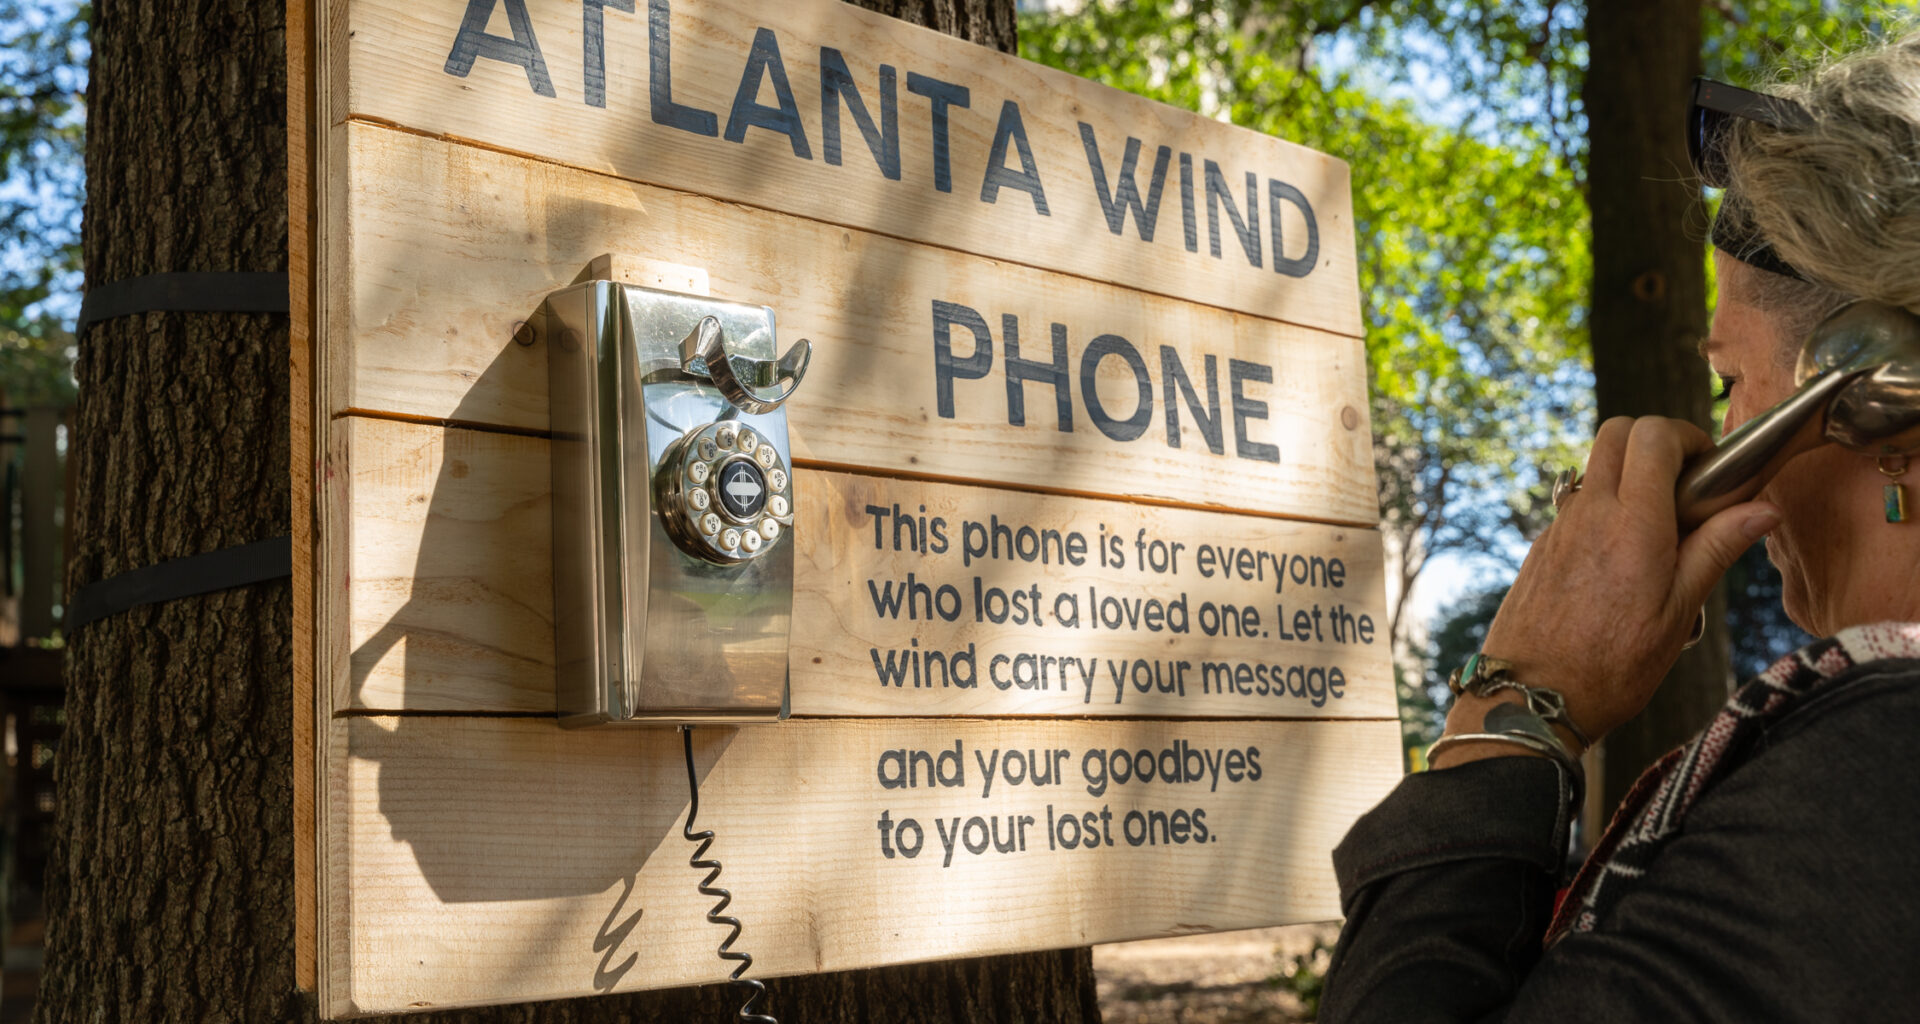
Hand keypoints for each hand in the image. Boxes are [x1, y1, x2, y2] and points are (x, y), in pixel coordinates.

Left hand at [1439, 417, 1780, 755]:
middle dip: (1656, 442)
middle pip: (1616, 432)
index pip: (1652, 435)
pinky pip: (1576, 505)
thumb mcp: (1678, 613)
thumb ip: (1716, 550)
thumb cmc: (1610, 667)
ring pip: (1595, 467)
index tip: (1709, 469)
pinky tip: (1622, 561)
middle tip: (1686, 486)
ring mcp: (1558, 526)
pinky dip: (1605, 509)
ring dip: (1630, 476)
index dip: (1686, 437)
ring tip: (1659, 531)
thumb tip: (1762, 509)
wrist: (1529, 698)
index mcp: (1631, 523)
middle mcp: (1588, 512)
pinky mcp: (1541, 547)